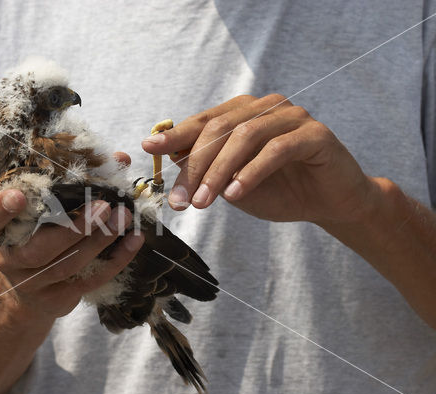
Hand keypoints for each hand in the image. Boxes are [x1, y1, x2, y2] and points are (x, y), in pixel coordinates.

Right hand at [0, 153, 143, 319]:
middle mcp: (11, 258)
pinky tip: (134, 241)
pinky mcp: (58, 299)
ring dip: (100, 241)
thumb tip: (119, 158)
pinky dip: (116, 260)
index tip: (18, 196)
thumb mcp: (41, 208)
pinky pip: (89, 281)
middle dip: (74, 228)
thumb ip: (73, 181)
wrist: (27, 289)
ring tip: (124, 217)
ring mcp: (33, 282)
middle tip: (103, 205)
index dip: (0, 209)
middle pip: (39, 249)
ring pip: (67, 266)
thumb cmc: (38, 234)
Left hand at [142, 94, 378, 224]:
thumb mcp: (231, 183)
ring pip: (245, 136)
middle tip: (181, 200)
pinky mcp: (315, 134)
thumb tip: (168, 161)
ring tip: (204, 202)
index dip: (175, 135)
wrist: (327, 203)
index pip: (202, 121)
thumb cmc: (277, 190)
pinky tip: (236, 194)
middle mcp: (264, 107)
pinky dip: (251, 172)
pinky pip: (276, 149)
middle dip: (195, 166)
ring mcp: (291, 116)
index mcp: (242, 113)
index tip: (149, 149)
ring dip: (218, 172)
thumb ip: (205, 169)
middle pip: (219, 128)